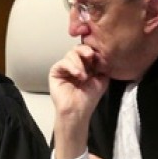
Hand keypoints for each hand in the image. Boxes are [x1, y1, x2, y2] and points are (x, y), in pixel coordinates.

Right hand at [49, 44, 109, 158]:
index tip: (99, 56)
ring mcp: (64, 67)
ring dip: (79, 63)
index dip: (92, 50)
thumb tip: (100, 52)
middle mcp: (74, 64)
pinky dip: (72, 66)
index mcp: (85, 65)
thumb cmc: (89, 97)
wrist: (78, 110)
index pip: (87, 51)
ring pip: (71, 54)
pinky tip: (78, 75)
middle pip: (78, 48)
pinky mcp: (56, 71)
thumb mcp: (101, 78)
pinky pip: (63, 62)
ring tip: (84, 76)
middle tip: (91, 56)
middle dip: (86, 51)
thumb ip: (101, 64)